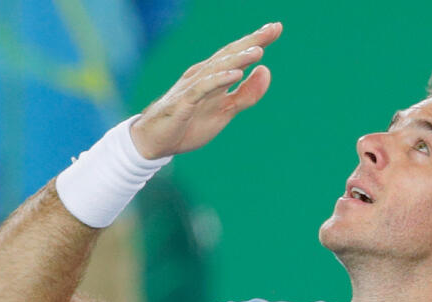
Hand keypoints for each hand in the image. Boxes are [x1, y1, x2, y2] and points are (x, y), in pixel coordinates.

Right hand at [130, 22, 282, 159]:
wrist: (154, 143)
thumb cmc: (189, 124)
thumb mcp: (226, 110)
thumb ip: (247, 94)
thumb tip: (266, 70)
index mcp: (212, 76)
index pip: (236, 54)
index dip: (256, 40)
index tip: (276, 28)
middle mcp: (202, 76)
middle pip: (229, 54)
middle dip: (251, 41)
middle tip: (273, 29)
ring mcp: (192, 88)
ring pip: (217, 68)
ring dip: (238, 59)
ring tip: (258, 51)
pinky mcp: (183, 103)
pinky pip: (202, 89)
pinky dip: (219, 80)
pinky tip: (236, 74)